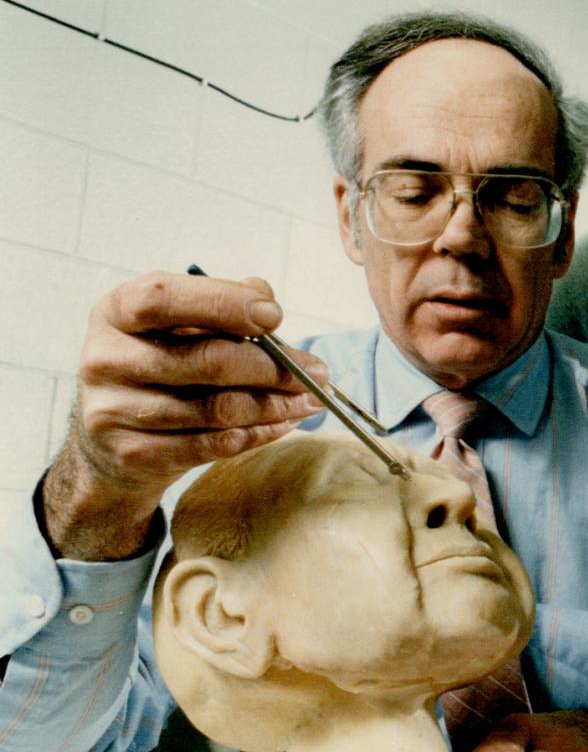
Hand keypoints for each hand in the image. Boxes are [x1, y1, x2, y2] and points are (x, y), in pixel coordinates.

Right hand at [43, 270, 325, 559]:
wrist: (111, 442)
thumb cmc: (163, 366)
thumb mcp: (180, 325)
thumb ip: (223, 307)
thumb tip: (267, 305)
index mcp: (118, 311)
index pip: (164, 298)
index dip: (223, 304)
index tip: (275, 316)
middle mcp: (106, 357)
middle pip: (206, 360)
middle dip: (275, 368)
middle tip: (318, 374)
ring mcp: (112, 408)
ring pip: (217, 408)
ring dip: (276, 406)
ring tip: (309, 401)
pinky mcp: (131, 453)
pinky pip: (211, 445)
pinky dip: (257, 435)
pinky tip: (282, 425)